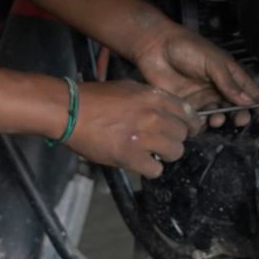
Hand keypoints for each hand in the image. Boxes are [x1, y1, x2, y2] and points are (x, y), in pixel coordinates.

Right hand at [63, 80, 195, 178]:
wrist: (70, 111)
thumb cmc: (95, 98)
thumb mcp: (129, 88)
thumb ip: (152, 99)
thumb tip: (169, 112)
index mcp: (154, 97)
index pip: (188, 113)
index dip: (189, 123)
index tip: (185, 130)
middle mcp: (154, 116)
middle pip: (183, 134)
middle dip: (174, 139)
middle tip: (160, 142)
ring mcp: (144, 138)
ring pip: (174, 153)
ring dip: (164, 155)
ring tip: (149, 152)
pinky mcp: (131, 157)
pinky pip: (155, 170)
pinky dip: (149, 168)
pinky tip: (139, 162)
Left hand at [131, 25, 258, 124]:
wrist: (155, 47)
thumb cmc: (187, 48)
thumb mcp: (213, 62)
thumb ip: (229, 82)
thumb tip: (247, 102)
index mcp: (230, 74)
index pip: (252, 93)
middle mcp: (219, 88)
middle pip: (237, 108)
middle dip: (242, 116)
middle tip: (241, 120)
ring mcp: (203, 97)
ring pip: (219, 116)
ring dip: (221, 120)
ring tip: (217, 119)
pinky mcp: (187, 105)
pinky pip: (198, 120)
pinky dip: (202, 124)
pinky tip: (201, 120)